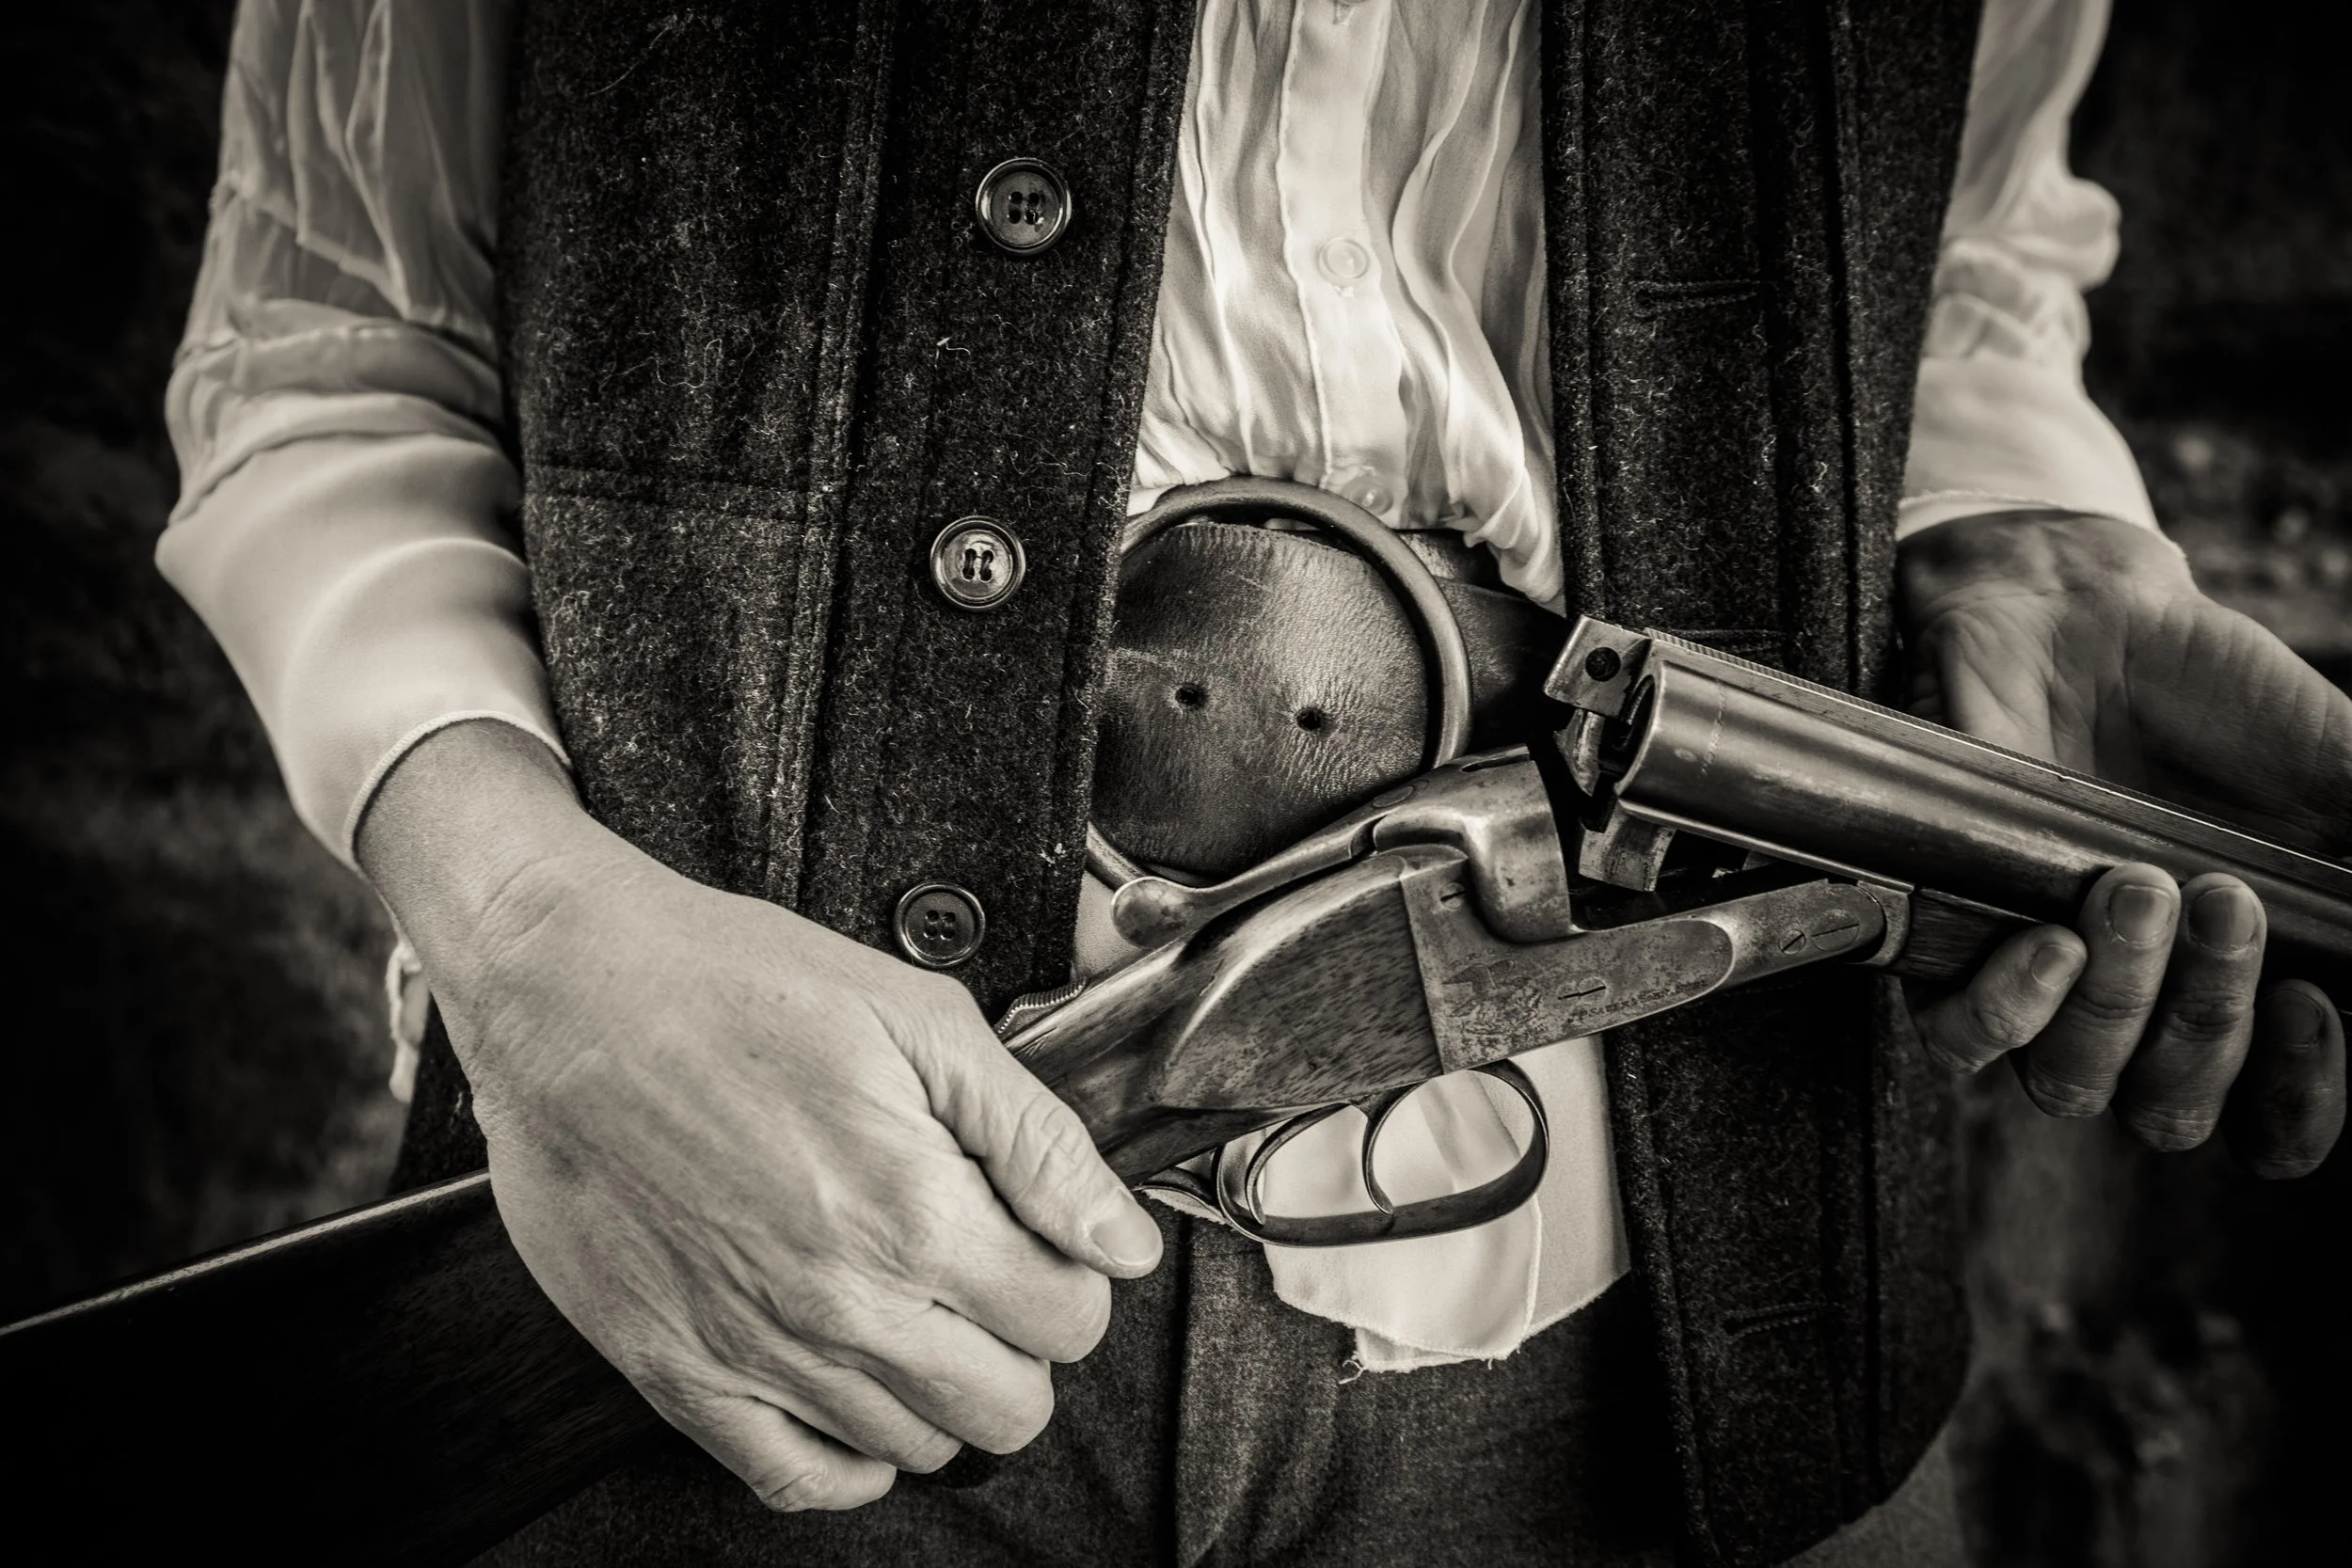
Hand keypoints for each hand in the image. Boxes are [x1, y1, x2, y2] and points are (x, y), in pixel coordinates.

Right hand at [357, 723, 1162, 1510]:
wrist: (567, 994)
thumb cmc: (731, 985)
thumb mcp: (921, 1022)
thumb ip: (1038, 1141)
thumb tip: (1121, 1238)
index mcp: (914, 1213)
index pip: (1068, 1320)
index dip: (1073, 1276)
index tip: (1041, 1241)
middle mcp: (840, 1304)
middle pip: (1008, 1408)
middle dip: (1022, 1344)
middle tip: (987, 1274)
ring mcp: (755, 1352)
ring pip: (915, 1448)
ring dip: (938, 1388)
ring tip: (910, 1303)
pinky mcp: (676, 1373)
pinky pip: (795, 1479)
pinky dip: (845, 1456)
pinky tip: (852, 1392)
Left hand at [1897, 510, 2348, 1175]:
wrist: (2085, 615)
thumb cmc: (2213, 694)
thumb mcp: (2331, 764)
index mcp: (2247, 984)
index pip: (2274, 1125)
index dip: (2299, 1107)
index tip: (2312, 1008)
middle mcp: (2147, 1001)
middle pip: (2174, 1112)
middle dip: (2211, 1021)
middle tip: (2223, 898)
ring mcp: (2048, 977)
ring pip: (2071, 1086)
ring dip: (2116, 1004)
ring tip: (2135, 888)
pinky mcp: (1952, 938)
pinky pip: (1959, 1040)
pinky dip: (2006, 1011)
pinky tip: (2046, 943)